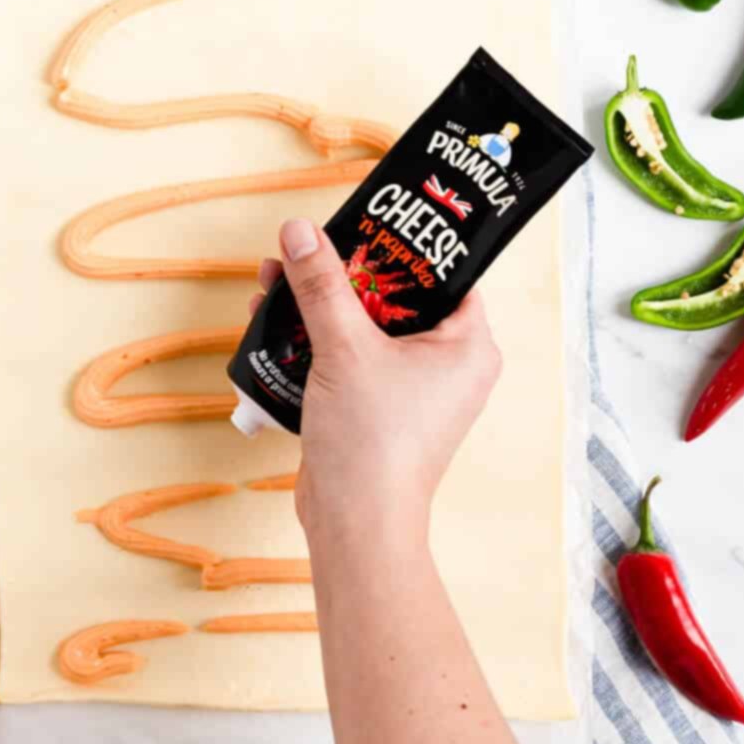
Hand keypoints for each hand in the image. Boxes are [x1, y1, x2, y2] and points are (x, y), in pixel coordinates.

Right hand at [252, 221, 500, 540]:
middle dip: (343, 273)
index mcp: (469, 345)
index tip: (364, 219)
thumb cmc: (373, 442)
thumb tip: (299, 230)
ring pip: (366, 328)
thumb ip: (322, 285)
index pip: (444, 273)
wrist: (355, 524)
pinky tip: (274, 321)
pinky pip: (350, 359)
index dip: (403, 244)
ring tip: (275, 279)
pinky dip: (317, 341)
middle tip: (308, 247)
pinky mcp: (379, 410)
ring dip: (320, 305)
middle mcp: (449, 366)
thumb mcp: (345, 348)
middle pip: (395, 297)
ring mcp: (414, 391)